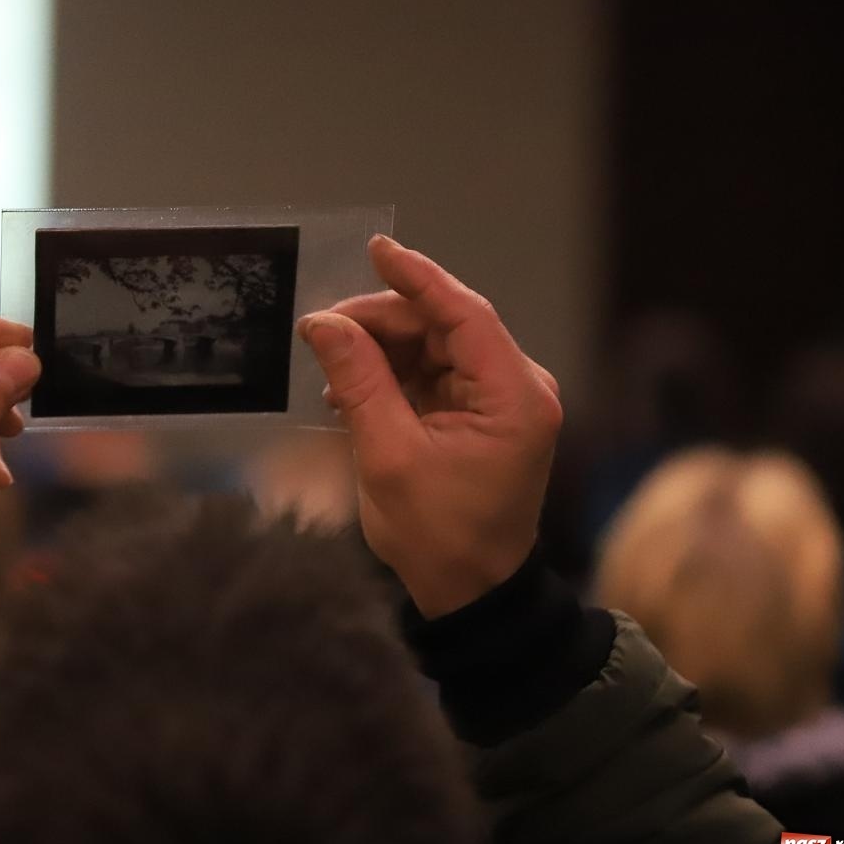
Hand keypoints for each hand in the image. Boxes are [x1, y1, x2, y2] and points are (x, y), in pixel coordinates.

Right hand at [299, 236, 561, 617]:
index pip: (464, 314)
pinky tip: (352, 391)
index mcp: (513, 396)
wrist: (471, 594)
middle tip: (323, 331)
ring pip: (437, 347)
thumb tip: (324, 324)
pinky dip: (395, 376)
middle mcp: (519, 388)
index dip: (417, 278)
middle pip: (447, 326)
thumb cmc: (437, 534)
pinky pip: (437, 374)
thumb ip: (359, 382)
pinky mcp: (486, 415)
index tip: (377, 250)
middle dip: (384, 323)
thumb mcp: (387, 456)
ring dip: (383, 351)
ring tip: (332, 371)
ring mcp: (505, 401)